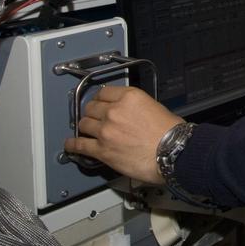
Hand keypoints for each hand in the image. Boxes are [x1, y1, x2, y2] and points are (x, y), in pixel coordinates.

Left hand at [64, 85, 182, 184]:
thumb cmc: (171, 134)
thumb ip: (137, 107)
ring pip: (84, 124)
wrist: (173, 153)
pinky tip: (71, 144)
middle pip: (91, 107)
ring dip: (85, 127)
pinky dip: (73, 145)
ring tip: (86, 131)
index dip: (101, 98)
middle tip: (94, 117)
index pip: (104, 92)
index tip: (100, 102)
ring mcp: (106, 131)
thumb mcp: (155, 107)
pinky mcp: (102, 150)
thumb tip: (129, 114)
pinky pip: (80, 145)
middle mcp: (114, 111)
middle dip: (92, 113)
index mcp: (129, 97)